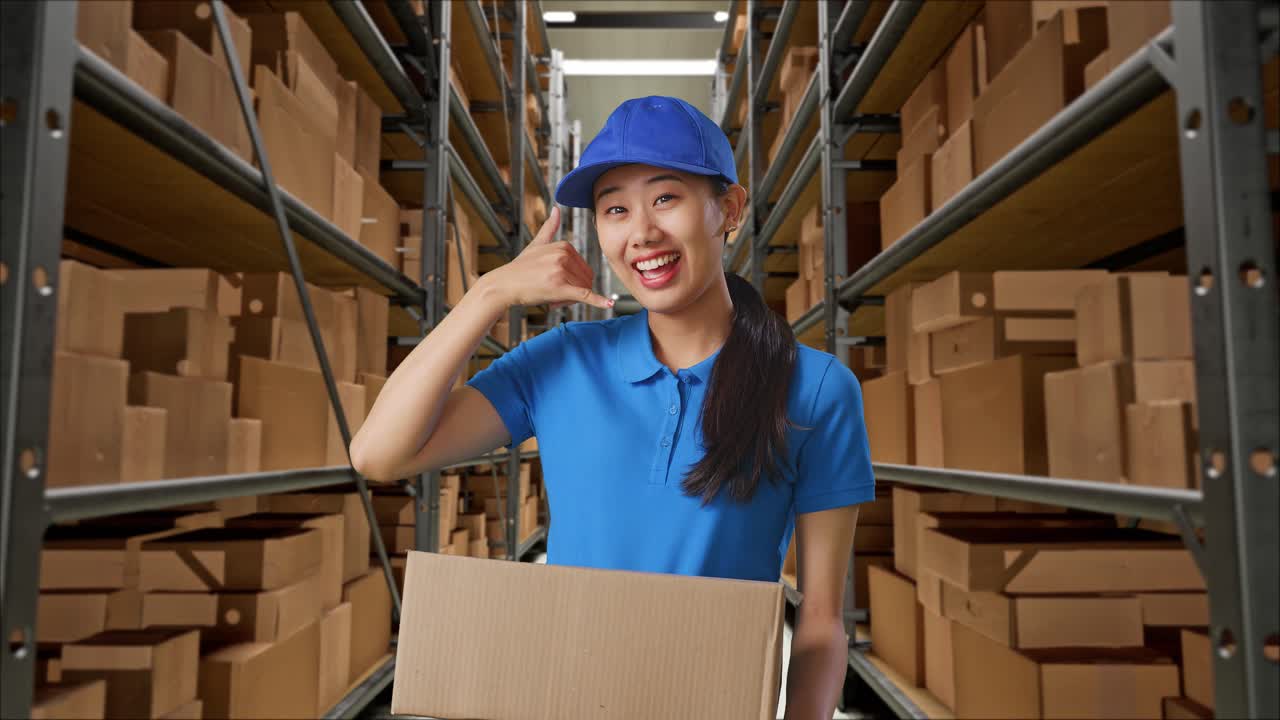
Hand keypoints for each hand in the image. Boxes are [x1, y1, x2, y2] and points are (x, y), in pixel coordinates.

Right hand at [481, 206, 614, 310]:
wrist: (503, 285)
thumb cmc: (520, 268)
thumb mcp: (536, 244)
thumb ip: (549, 227)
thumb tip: (557, 209)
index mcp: (563, 245)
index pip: (584, 269)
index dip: (573, 280)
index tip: (555, 283)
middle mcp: (564, 255)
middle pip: (586, 280)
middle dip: (573, 291)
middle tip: (552, 292)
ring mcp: (562, 271)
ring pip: (583, 290)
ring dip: (570, 299)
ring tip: (550, 296)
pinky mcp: (560, 287)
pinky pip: (584, 295)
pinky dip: (598, 301)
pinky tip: (608, 304)